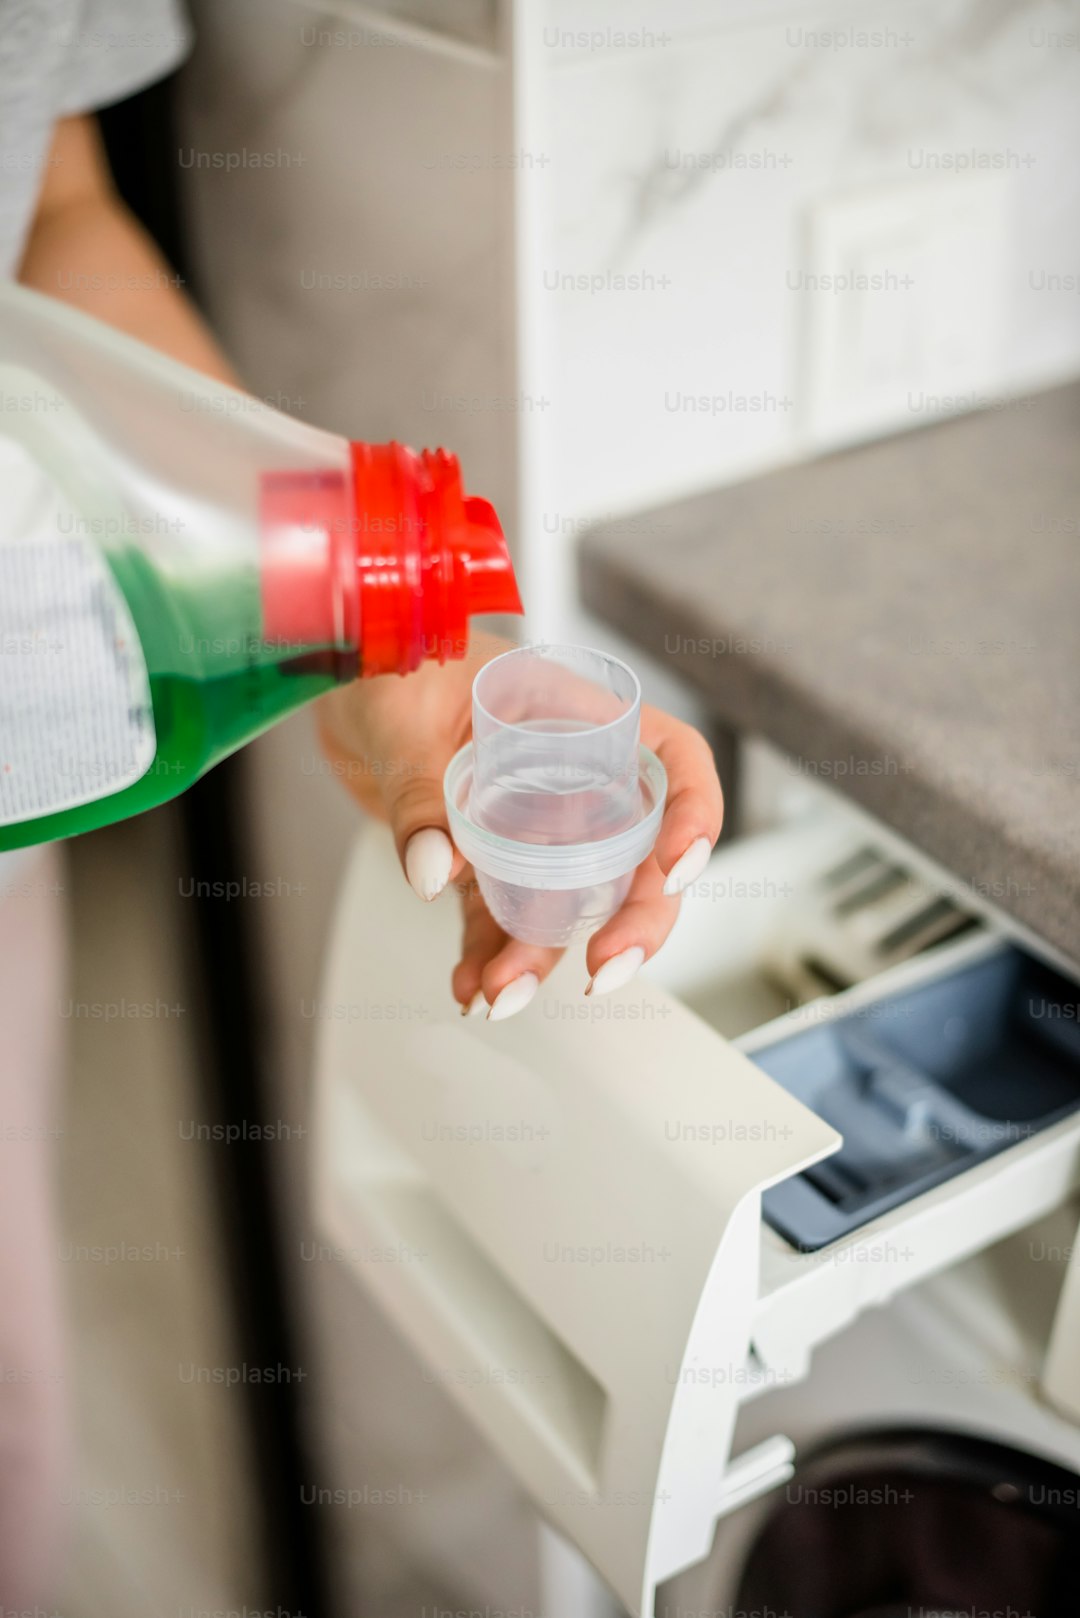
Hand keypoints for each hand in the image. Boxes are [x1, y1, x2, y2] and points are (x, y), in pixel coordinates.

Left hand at [316, 633, 723, 1018]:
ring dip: (542, 956)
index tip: (674, 870)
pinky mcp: (486, 860)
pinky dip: (487, 957)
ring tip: (501, 993)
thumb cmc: (387, 655)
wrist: (339, 676)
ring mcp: (532, 823)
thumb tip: (434, 870)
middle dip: (632, 921)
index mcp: (576, 715)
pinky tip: (470, 986)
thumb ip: (421, 792)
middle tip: (603, 968)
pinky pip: (501, 918)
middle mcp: (571, 774)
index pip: (672, 760)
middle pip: (637, 854)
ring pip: (569, 903)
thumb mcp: (402, 715)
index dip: (693, 814)